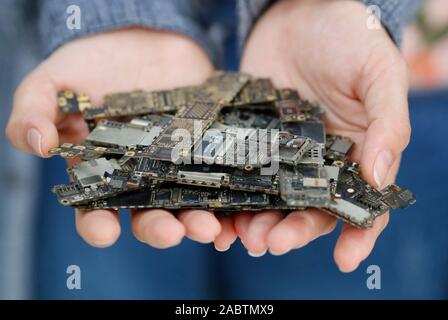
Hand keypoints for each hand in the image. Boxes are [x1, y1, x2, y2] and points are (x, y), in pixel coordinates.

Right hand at [6, 28, 236, 249]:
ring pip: (186, 203)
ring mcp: (176, 164)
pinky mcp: (207, 149)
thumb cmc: (95, 61)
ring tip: (209, 228)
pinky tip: (236, 212)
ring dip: (197, 221)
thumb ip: (34, 109)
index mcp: (101, 170)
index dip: (97, 224)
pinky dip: (229, 198)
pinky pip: (219, 178)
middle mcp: (140, 176)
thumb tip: (35, 142)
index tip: (104, 232)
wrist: (146, 37)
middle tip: (171, 234)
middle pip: (147, 214)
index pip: (95, 208)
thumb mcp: (56, 80)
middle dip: (158, 228)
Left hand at [239, 0, 410, 270]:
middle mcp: (320, 162)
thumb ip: (387, 125)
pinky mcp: (251, 141)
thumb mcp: (379, 75)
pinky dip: (233, 197)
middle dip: (293, 232)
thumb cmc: (349, 38)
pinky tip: (220, 212)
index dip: (357, 235)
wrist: (299, 11)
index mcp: (359, 153)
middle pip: (310, 210)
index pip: (363, 205)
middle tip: (271, 243)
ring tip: (242, 236)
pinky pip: (242, 175)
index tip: (345, 260)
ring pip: (273, 200)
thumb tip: (381, 181)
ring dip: (259, 223)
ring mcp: (283, 154)